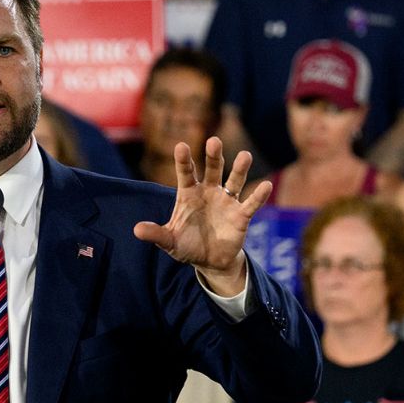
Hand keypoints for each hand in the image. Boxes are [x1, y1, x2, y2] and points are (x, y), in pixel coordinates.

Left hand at [133, 137, 270, 295]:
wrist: (210, 261)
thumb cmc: (187, 246)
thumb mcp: (169, 241)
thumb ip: (156, 234)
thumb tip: (136, 230)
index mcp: (189, 194)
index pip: (186, 173)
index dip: (184, 160)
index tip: (181, 146)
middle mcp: (209, 192)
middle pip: (212, 169)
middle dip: (214, 156)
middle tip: (214, 141)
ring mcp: (226, 201)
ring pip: (234, 180)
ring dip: (239, 168)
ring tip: (245, 155)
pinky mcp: (241, 215)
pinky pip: (251, 203)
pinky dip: (259, 196)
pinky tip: (266, 185)